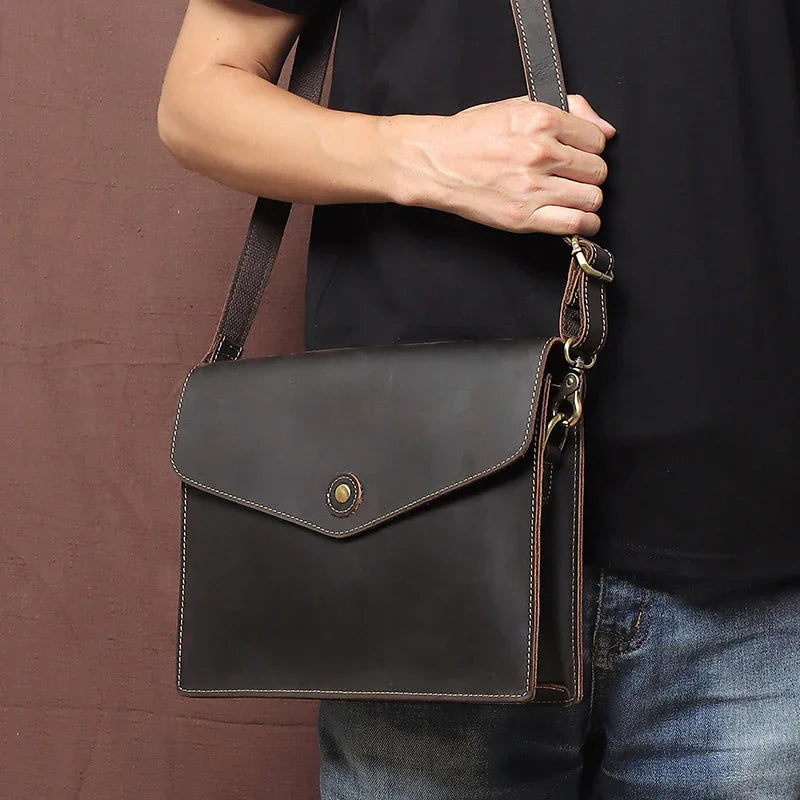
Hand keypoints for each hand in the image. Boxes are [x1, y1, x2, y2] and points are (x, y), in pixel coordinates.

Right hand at [396, 94, 614, 235]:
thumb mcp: (518, 105)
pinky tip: (579, 219)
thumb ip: (567, 110)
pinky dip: (585, 225)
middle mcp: (540, 153)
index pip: (597, 140)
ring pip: (592, 197)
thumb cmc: (472, 134)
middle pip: (597, 170)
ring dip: (587, 199)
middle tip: (572, 177)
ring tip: (573, 197)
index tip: (577, 155)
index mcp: (541, 120)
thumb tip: (606, 130)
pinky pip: (574, 224)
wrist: (435, 162)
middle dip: (589, 174)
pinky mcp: (523, 216)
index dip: (589, 148)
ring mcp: (532, 187)